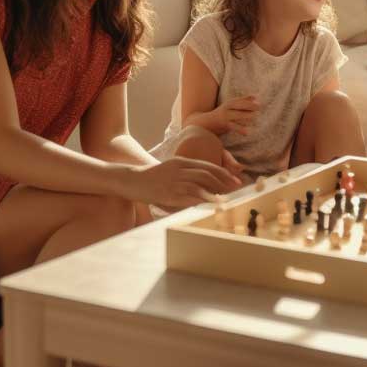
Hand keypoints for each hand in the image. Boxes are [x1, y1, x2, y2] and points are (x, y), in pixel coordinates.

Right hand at [122, 158, 242, 208]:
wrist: (130, 180)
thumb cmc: (152, 178)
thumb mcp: (170, 171)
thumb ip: (185, 176)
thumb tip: (204, 189)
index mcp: (181, 162)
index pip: (207, 166)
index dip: (223, 173)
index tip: (235, 180)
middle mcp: (179, 169)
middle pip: (207, 174)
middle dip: (224, 182)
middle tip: (236, 190)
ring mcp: (174, 181)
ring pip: (200, 184)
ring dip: (216, 191)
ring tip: (228, 199)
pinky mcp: (168, 193)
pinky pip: (189, 196)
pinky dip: (203, 200)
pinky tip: (211, 204)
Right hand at [189, 95, 259, 135]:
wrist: (206, 123)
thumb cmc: (222, 113)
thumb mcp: (230, 106)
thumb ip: (243, 101)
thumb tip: (255, 97)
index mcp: (228, 104)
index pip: (239, 101)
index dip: (248, 101)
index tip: (258, 103)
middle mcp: (226, 109)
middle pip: (238, 107)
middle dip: (249, 107)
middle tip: (258, 109)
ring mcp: (225, 117)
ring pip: (236, 116)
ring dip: (246, 117)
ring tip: (255, 118)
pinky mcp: (224, 126)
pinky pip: (233, 127)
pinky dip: (240, 129)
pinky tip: (247, 132)